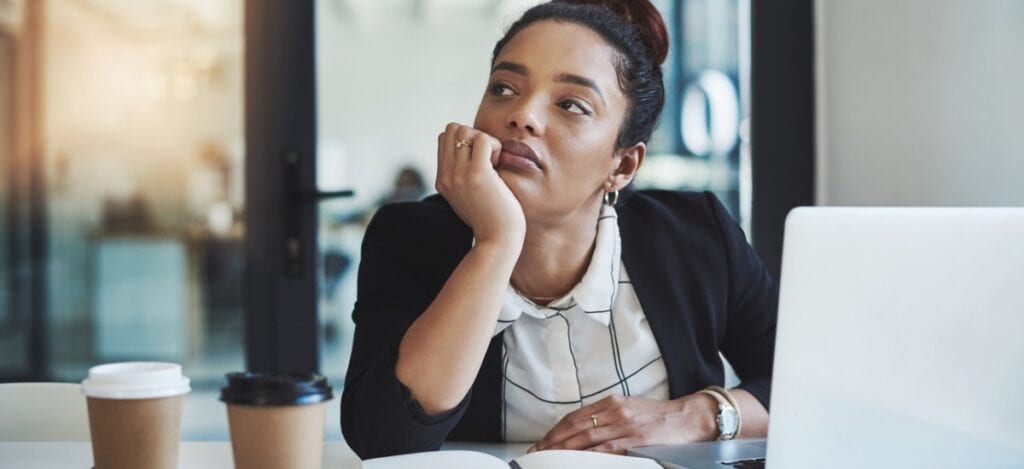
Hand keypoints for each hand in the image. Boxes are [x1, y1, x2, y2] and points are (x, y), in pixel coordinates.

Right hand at [436, 123, 525, 245]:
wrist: (498, 241)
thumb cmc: (492, 219)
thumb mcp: (470, 196)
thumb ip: (464, 176)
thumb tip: (472, 150)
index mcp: (442, 180)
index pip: (444, 138)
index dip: (465, 141)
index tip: (480, 161)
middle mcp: (446, 176)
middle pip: (451, 129)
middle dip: (472, 135)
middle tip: (487, 158)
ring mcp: (459, 175)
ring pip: (465, 130)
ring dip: (484, 140)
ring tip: (494, 163)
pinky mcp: (477, 175)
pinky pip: (483, 138)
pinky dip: (495, 146)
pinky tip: (499, 166)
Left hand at [528, 394, 718, 454]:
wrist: (690, 417)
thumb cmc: (661, 417)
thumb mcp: (631, 410)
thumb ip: (609, 418)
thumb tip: (586, 432)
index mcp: (612, 402)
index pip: (576, 417)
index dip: (556, 430)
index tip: (543, 442)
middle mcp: (615, 410)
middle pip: (576, 426)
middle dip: (554, 440)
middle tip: (537, 452)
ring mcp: (625, 424)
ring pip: (587, 437)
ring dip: (565, 449)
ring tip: (550, 458)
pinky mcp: (637, 439)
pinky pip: (608, 448)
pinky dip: (590, 454)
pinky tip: (578, 460)